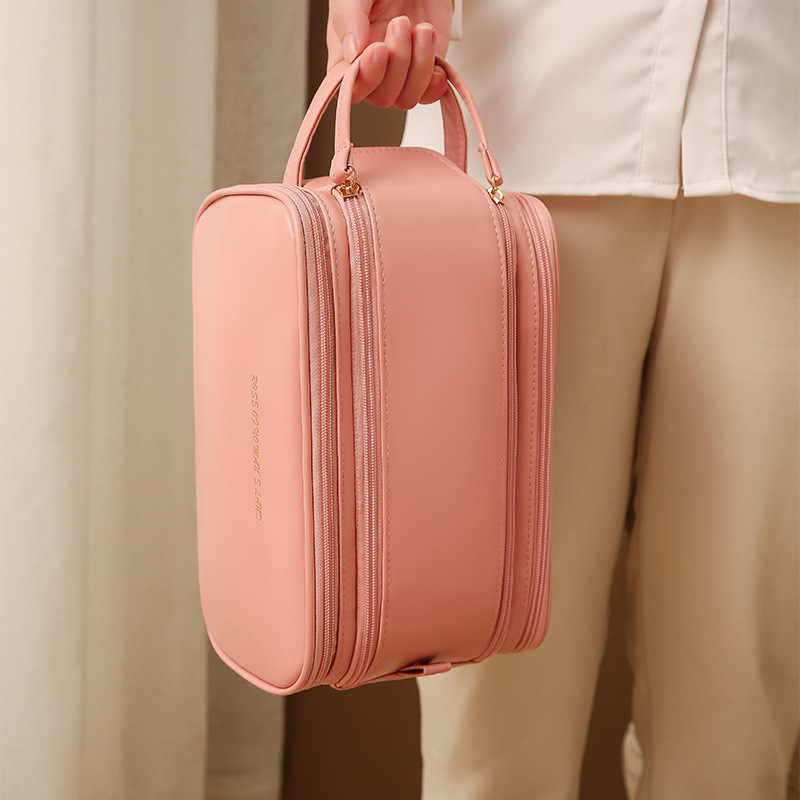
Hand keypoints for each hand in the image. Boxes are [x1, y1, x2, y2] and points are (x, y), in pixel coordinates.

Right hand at [326, 0, 453, 107]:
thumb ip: (349, 21)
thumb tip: (351, 54)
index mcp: (346, 55)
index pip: (348, 90)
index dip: (366, 78)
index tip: (379, 49)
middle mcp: (372, 70)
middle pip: (381, 97)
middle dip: (397, 64)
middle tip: (402, 23)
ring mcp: (399, 74)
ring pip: (406, 98)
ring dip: (419, 67)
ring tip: (423, 30)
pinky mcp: (424, 72)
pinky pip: (428, 95)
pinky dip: (435, 82)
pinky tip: (435, 58)